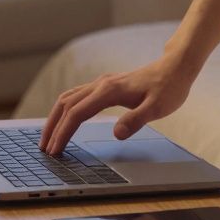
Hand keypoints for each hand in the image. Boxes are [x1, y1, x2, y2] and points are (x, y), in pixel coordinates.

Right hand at [39, 56, 195, 154]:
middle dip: (52, 128)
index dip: (64, 133)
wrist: (176, 68)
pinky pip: (77, 96)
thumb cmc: (169, 87)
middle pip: (66, 105)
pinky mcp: (105, 86)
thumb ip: (136, 120)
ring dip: (55, 117)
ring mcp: (102, 83)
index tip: (55, 151)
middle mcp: (101, 85)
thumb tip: (117, 134)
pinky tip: (65, 120)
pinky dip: (65, 109)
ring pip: (68, 98)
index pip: (77, 114)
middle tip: (44, 149)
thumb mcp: (158, 108)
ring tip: (48, 138)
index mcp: (109, 91)